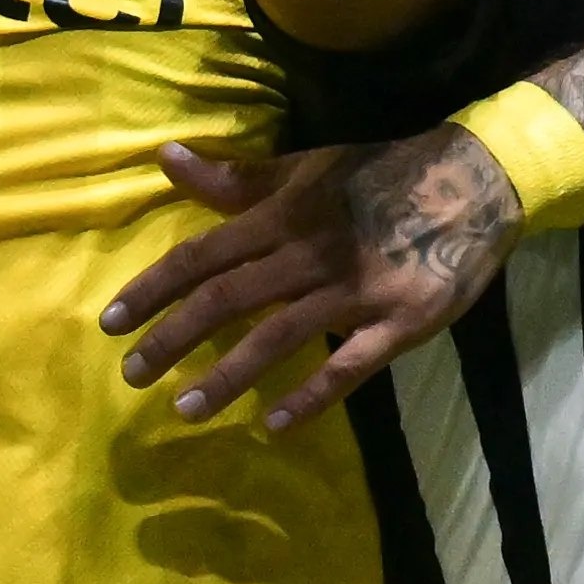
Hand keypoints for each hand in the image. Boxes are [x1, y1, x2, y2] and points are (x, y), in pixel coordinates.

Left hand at [105, 132, 517, 432]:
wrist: (473, 182)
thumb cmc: (379, 176)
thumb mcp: (306, 169)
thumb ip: (235, 178)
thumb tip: (166, 158)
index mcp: (285, 214)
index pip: (204, 255)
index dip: (154, 289)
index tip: (110, 322)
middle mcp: (310, 253)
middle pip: (228, 299)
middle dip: (174, 338)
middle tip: (131, 374)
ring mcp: (356, 292)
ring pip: (278, 337)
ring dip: (227, 375)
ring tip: (184, 409)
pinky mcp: (399, 324)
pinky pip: (349, 368)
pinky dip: (311, 397)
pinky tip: (274, 425)